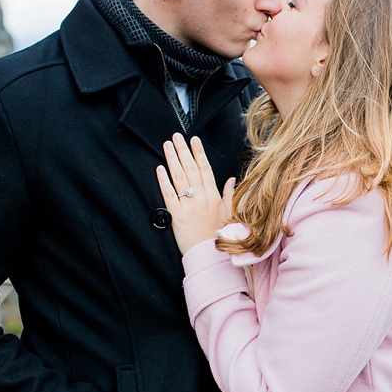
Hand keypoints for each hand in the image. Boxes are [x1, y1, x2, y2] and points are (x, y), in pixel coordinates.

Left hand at [155, 133, 233, 255]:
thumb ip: (229, 194)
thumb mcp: (229, 213)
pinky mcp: (176, 215)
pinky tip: (160, 169)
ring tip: (167, 146)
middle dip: (183, 150)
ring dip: (172, 160)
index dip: (199, 153)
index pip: (205, 169)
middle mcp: (201, 198)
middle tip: (176, 137)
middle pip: (190, 169)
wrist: (208, 255)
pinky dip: (164, 181)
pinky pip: (169, 194)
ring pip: (179, 178)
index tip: (194, 140)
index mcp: (213, 196)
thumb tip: (231, 180)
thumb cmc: (218, 235)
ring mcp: (188, 206)